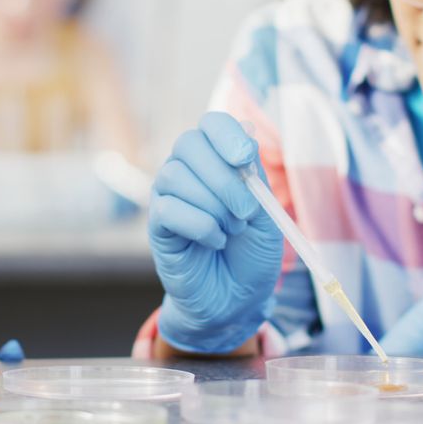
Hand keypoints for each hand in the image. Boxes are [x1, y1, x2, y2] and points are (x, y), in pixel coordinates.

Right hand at [149, 112, 282, 353]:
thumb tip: (246, 138)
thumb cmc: (251, 253)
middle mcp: (187, 171)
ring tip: (232, 231)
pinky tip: (214, 242)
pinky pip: (168, 210)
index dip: (226, 134)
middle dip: (222, 177)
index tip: (245, 158)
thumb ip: (254, 176)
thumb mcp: (265, 211)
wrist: (238, 299)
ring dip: (213, 205)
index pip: (211, 124)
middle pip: (188, 144)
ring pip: (175, 176)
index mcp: (216, 160)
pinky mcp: (157, 226)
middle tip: (247, 211)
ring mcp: (167, 196)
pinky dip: (199, 226)